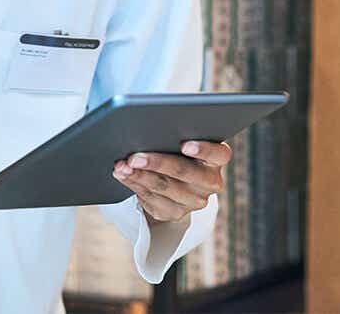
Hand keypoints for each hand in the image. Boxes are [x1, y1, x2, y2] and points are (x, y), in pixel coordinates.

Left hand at [112, 140, 231, 224]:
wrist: (178, 177)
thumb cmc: (179, 147)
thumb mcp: (183, 137)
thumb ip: (175, 131)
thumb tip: (149, 127)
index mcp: (217, 158)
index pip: (218, 153)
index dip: (203, 149)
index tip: (185, 145)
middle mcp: (210, 182)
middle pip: (183, 171)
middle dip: (156, 163)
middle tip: (134, 157)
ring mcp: (194, 200)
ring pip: (163, 187)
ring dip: (139, 176)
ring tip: (122, 166)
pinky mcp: (176, 212)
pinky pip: (152, 199)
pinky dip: (134, 184)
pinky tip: (124, 175)